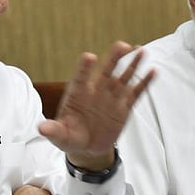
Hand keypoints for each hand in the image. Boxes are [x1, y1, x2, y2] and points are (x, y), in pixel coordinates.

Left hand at [39, 42, 154, 170]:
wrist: (87, 149)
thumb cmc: (70, 138)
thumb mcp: (59, 136)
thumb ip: (53, 130)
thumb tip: (41, 128)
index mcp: (77, 94)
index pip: (80, 77)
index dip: (84, 68)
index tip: (88, 57)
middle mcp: (96, 91)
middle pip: (106, 71)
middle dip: (113, 58)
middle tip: (121, 45)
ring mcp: (111, 98)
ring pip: (123, 77)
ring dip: (132, 64)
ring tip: (140, 50)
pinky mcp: (124, 107)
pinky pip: (135, 93)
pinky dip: (144, 83)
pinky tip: (153, 71)